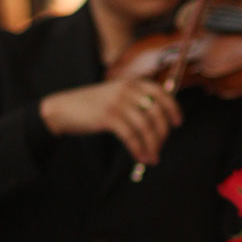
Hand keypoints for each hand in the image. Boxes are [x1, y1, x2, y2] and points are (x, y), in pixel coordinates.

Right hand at [38, 79, 182, 166]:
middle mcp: (126, 90)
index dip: (173, 108)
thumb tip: (159, 125)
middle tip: (160, 148)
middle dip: (162, 134)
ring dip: (152, 146)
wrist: (63, 109)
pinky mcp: (107, 116)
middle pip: (156, 113)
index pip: (160, 92)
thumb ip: (135, 103)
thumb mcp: (115, 96)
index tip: (178, 123)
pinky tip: (140, 158)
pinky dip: (138, 149)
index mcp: (131, 83)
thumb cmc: (92, 106)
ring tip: (152, 158)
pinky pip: (131, 136)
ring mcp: (117, 102)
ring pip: (145, 127)